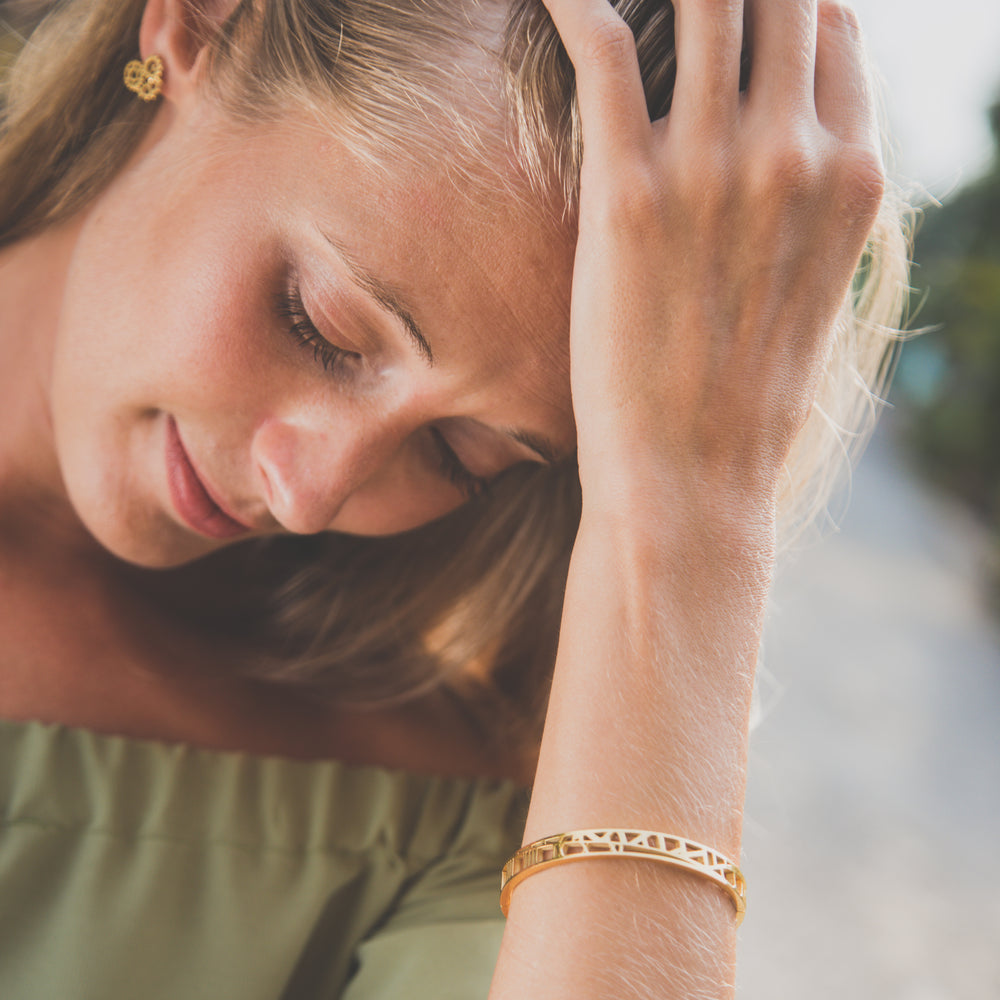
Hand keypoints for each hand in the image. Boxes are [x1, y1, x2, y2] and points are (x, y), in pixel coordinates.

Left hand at [543, 0, 884, 516]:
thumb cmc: (744, 401)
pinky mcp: (630, 195)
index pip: (834, 25)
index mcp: (853, 176)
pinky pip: (606, 49)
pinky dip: (577, 2)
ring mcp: (716, 169)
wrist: (692, 482)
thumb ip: (811, 209)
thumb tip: (789, 160)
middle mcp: (797, 154)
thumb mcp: (814, 294)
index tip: (740, 2)